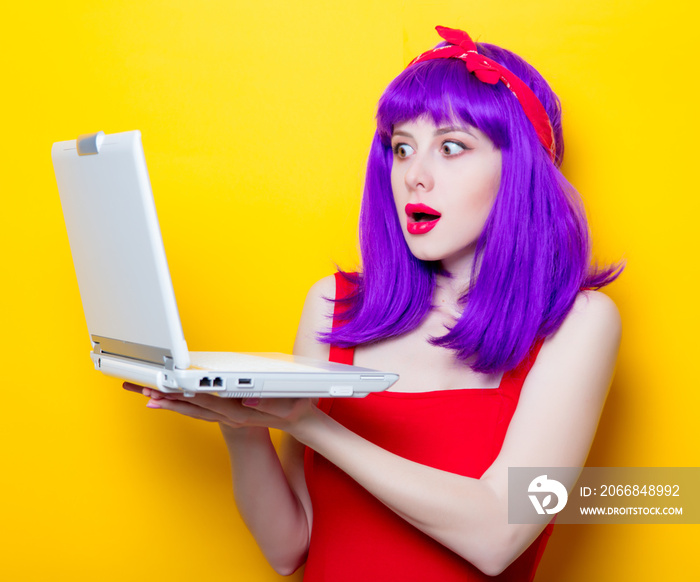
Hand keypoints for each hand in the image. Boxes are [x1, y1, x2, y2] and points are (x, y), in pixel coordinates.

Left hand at [122, 382, 318, 434]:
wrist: (296, 422)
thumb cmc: (295, 410)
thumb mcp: (289, 406)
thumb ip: (269, 402)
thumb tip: (248, 396)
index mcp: (240, 411)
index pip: (207, 402)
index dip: (185, 395)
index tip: (166, 390)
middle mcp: (228, 415)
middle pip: (191, 405)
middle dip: (166, 397)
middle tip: (143, 390)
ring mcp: (224, 414)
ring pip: (189, 407)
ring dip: (167, 400)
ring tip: (144, 393)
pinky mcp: (223, 410)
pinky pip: (195, 408)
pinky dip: (177, 403)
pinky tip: (162, 399)